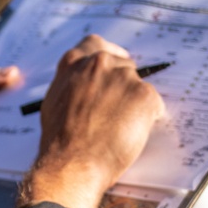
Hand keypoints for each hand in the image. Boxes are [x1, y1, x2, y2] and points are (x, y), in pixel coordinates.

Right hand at [22, 35, 165, 207]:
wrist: (71, 163)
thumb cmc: (59, 140)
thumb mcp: (54, 101)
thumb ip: (71, 84)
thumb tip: (82, 85)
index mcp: (74, 62)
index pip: (95, 44)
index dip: (108, 55)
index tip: (114, 65)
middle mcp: (99, 63)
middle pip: (123, 65)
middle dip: (123, 85)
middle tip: (119, 109)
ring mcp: (123, 78)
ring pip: (138, 86)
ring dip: (134, 103)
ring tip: (120, 129)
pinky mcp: (144, 95)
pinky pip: (153, 105)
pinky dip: (148, 118)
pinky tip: (132, 135)